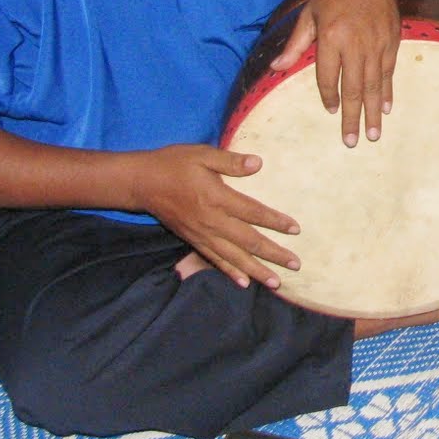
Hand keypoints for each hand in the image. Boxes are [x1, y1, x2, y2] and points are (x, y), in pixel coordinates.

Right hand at [127, 144, 300, 288]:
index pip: (253, 213)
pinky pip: (215, 260)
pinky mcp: (193, 241)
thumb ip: (230, 161)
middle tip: (296, 264)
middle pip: (248, 241)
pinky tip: (245, 283)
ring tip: (277, 282)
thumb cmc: (173, 164)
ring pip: (234, 257)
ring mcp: (202, 234)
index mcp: (217, 198)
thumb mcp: (202, 154)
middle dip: (273, 254)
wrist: (141, 182)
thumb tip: (258, 163)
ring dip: (257, 271)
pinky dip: (231, 273)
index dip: (276, 222)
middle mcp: (212, 221)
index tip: (295, 229)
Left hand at [270, 0, 403, 146]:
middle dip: (352, 117)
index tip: (329, 111)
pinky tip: (385, 108)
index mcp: (331, 38)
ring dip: (373, 112)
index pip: (328, 77)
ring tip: (373, 134)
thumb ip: (295, 44)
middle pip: (353, 88)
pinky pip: (388, 74)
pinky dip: (386, 92)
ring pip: (374, 85)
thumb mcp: (310, 14)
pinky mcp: (391, 43)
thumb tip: (276, 69)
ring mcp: (376, 45)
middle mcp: (355, 45)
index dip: (328, 96)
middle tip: (353, 141)